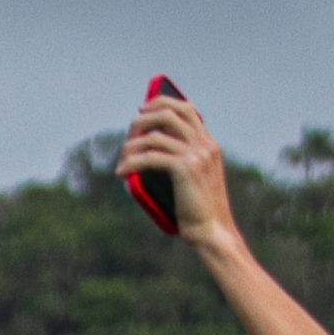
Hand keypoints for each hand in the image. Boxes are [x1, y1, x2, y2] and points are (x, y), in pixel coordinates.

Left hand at [117, 89, 237, 247]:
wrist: (212, 231)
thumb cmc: (197, 210)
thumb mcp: (192, 179)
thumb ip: (180, 159)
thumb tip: (146, 147)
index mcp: (209, 144)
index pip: (186, 109)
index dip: (162, 103)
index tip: (143, 109)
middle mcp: (205, 145)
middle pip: (168, 113)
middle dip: (142, 119)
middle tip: (128, 136)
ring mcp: (197, 155)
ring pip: (154, 135)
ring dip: (132, 146)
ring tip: (122, 160)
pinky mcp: (185, 169)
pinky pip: (149, 157)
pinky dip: (131, 163)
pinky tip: (121, 173)